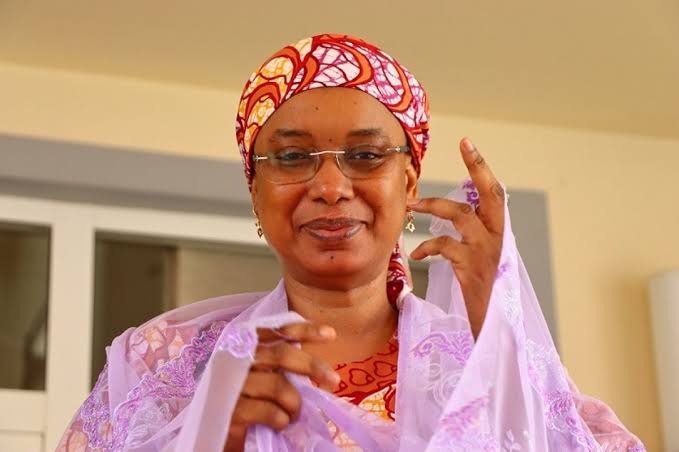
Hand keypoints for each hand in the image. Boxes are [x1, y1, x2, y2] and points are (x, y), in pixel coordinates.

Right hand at [224, 322, 339, 450]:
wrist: (212, 429)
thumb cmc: (241, 397)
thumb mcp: (259, 374)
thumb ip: (278, 363)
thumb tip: (316, 368)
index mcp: (244, 344)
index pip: (276, 330)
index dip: (304, 330)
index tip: (330, 334)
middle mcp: (235, 358)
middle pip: (281, 355)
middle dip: (312, 366)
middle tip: (333, 380)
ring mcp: (231, 384)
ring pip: (278, 386)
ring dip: (295, 402)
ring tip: (294, 413)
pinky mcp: (230, 411)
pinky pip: (269, 411)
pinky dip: (282, 418)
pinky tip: (281, 423)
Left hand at [408, 137, 504, 338]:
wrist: (498, 336)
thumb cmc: (488, 302)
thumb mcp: (483, 266)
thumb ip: (473, 244)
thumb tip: (452, 226)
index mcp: (502, 236)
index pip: (495, 195)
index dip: (482, 168)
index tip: (467, 144)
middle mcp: (500, 240)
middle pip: (491, 194)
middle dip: (478, 166)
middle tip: (463, 143)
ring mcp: (488, 253)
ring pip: (461, 215)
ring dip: (433, 207)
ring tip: (411, 207)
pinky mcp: (473, 269)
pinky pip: (446, 246)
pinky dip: (428, 246)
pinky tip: (416, 252)